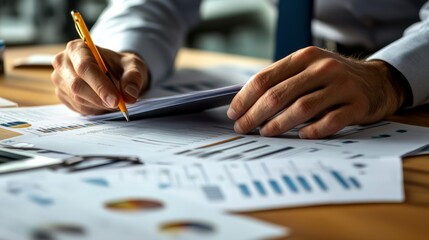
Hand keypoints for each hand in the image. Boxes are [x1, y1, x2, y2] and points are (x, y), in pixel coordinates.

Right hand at [51, 39, 148, 114]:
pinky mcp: (62, 94)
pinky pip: (78, 108)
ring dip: (100, 104)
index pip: (85, 67)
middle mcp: (63, 62)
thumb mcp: (133, 66)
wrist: (114, 73)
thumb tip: (130, 94)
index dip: (100, 85)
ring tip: (115, 101)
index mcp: (78, 48)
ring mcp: (60, 79)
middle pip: (78, 85)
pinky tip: (104, 102)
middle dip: (100, 98)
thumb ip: (133, 78)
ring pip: (78, 99)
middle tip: (119, 105)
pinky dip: (95, 109)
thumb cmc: (120, 66)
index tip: (116, 100)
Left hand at [227, 46, 407, 138]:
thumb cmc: (332, 79)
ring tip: (264, 133)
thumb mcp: (308, 69)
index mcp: (304, 57)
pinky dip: (311, 131)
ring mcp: (341, 86)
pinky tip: (300, 136)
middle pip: (278, 94)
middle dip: (254, 114)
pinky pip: (329, 122)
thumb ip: (282, 80)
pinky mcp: (356, 105)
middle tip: (242, 127)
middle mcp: (322, 68)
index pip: (265, 78)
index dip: (245, 98)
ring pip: (300, 108)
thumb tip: (246, 104)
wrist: (377, 81)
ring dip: (277, 124)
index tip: (233, 113)